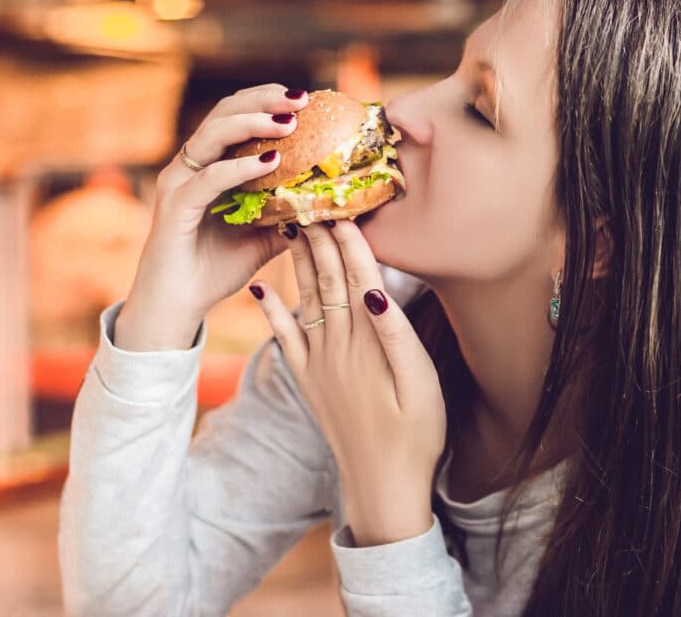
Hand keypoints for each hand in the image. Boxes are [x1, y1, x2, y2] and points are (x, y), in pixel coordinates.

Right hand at [115, 84, 308, 350]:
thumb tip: (329, 207)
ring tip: (288, 122)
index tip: (306, 99)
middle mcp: (191, 166)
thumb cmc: (214, 270)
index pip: (236, 115)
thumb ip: (288, 218)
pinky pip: (209, 177)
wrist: (178, 306)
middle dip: (264, 99)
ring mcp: (179, 182)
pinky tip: (270, 162)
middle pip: (225, 112)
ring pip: (213, 134)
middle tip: (302, 98)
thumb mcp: (263, 239)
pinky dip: (239, 166)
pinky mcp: (175, 205)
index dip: (268, 101)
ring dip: (253, 122)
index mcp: (209, 165)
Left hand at [249, 219, 445, 546]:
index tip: (342, 201)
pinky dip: (273, 312)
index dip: (350, 238)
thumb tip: (375, 288)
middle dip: (321, 235)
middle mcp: (339, 346)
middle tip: (310, 194)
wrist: (382, 487)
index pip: (357, 276)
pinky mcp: (309, 381)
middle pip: (328, 279)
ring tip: (289, 224)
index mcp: (370, 342)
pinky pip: (285, 340)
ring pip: (307, 299)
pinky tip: (261, 289)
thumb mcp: (420, 384)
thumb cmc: (415, 435)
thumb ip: (396, 336)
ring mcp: (320, 363)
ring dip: (299, 261)